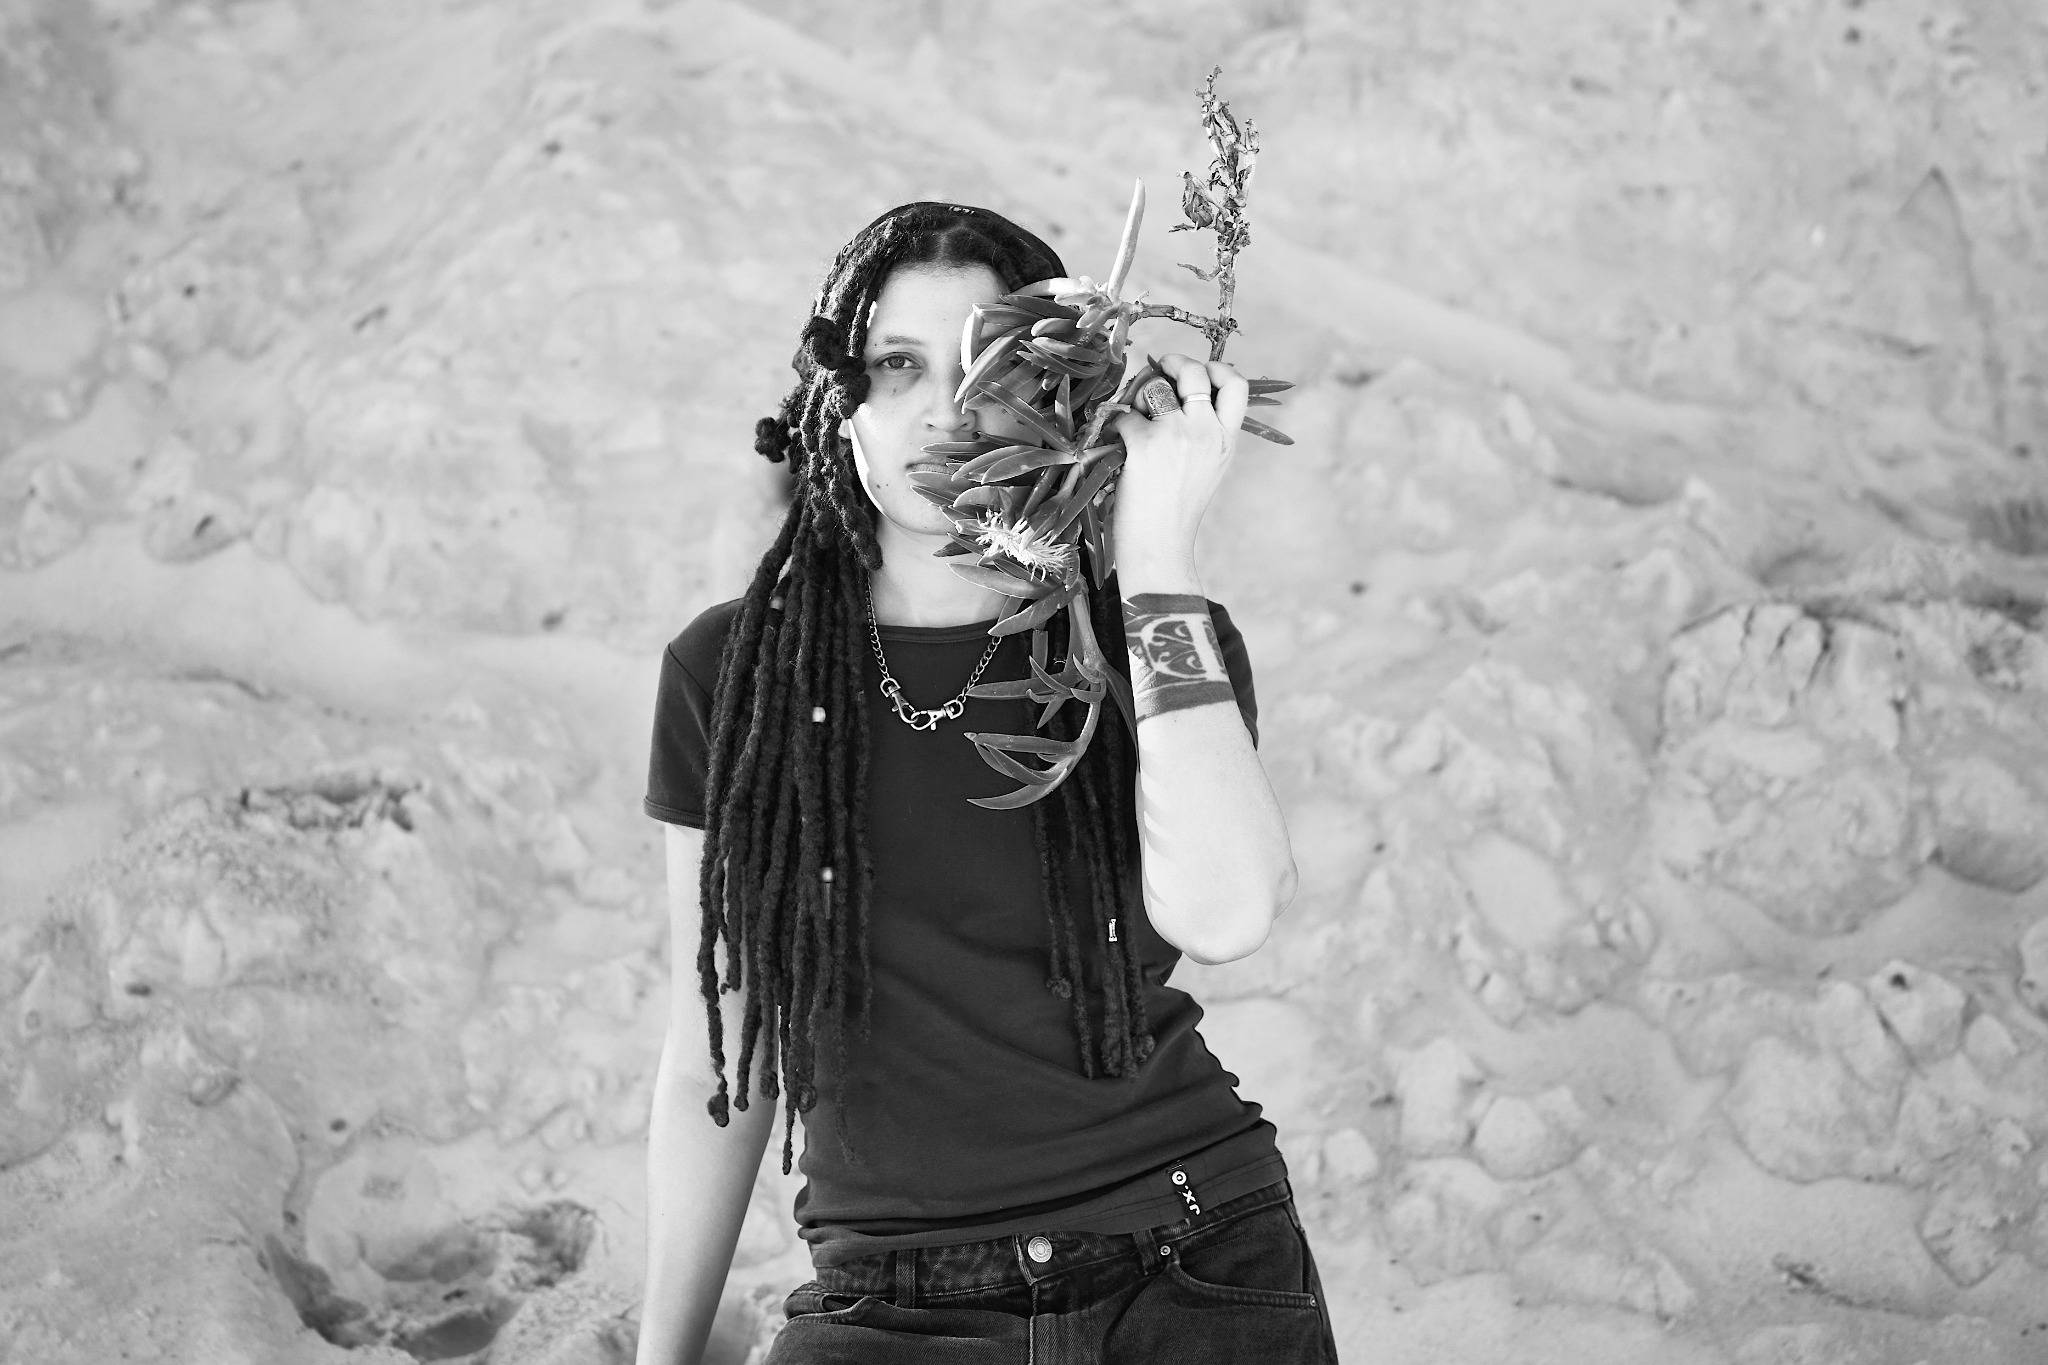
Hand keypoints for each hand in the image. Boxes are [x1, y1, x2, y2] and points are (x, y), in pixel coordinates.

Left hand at [1110, 354, 1248, 585]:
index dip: (1217, 367)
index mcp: (1226, 439)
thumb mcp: (1209, 465)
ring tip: (1137, 419)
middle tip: (1160, 369)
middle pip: (1194, 372)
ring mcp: (1175, 437)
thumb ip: (1206, 429)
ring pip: (1155, 388)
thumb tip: (1178, 385)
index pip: (1236, 384)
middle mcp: (1206, 433)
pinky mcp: (1144, 445)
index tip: (1199, 371)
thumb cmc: (1177, 508)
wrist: (1160, 546)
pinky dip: (1117, 426)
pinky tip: (1120, 444)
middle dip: (1174, 363)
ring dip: (1140, 397)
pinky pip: (1125, 414)